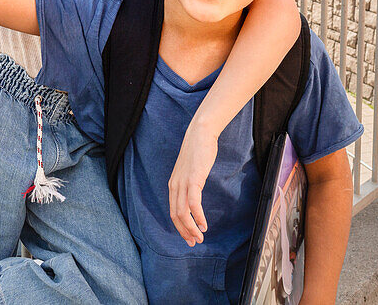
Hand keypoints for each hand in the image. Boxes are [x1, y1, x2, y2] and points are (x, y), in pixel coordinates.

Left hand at [168, 123, 217, 245]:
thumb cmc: (198, 151)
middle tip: (195, 242)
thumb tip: (194, 193)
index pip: (174, 212)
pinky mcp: (193, 180)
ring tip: (200, 237)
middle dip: (185, 232)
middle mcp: (175, 186)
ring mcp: (183, 183)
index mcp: (173, 185)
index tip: (190, 237)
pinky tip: (204, 225)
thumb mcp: (191, 170)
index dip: (180, 227)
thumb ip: (190, 183)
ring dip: (191, 228)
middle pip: (176, 215)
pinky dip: (198, 217)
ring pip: (183, 213)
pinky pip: (193, 203)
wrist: (200, 134)